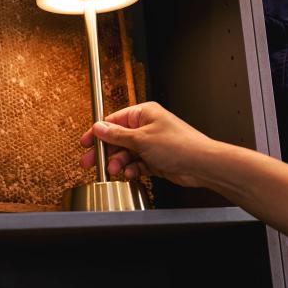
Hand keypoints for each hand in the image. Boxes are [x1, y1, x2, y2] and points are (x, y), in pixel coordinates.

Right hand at [79, 102, 210, 187]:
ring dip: (119, 162)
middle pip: (117, 139)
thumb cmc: (179, 145)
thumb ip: (117, 135)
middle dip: (105, 151)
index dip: (98, 132)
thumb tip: (99, 128)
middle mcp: (147, 127)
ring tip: (114, 170)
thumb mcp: (141, 139)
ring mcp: (151, 144)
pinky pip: (137, 164)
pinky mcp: (156, 159)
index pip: (114, 121)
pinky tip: (130, 173)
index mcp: (144, 114)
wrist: (201, 164)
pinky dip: (132, 169)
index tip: (86, 143)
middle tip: (91, 162)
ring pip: (126, 153)